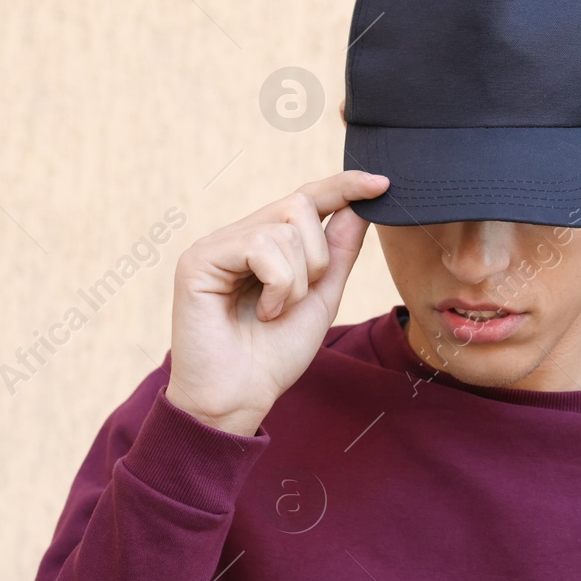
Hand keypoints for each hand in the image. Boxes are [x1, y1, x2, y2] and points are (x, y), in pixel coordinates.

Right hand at [164, 170, 389, 433]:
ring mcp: (216, 245)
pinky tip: (263, 312)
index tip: (382, 183)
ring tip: (275, 312)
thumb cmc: (274, 355)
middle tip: (298, 299)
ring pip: (284, 229)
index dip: (343, 186)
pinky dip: (277, 284)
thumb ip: (339, 252)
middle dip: (318, 256)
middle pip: (299, 205)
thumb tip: (360, 206)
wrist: (240, 397)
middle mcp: (238, 236)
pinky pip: (259, 245)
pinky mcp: (198, 259)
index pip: (306, 199)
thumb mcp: (321, 297)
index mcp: (264, 244)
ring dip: (297, 280)